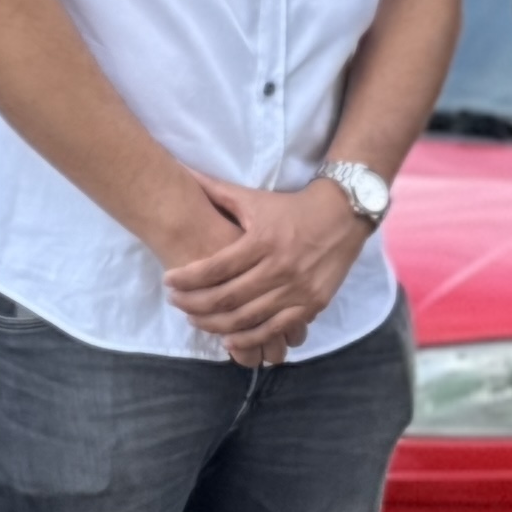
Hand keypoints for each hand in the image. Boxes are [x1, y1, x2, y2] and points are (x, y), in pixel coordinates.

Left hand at [163, 173, 366, 364]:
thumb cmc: (291, 208)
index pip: (216, 267)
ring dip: (216, 324)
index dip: (188, 278)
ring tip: (195, 320)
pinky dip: (250, 338)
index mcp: (262, 240)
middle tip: (176, 302)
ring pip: (248, 318)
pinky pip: (276, 329)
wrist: (343, 215)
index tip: (169, 281)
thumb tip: (183, 172)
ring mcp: (298, 289)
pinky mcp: (312, 304)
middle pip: (227, 297)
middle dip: (195, 304)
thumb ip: (217, 192)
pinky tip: (229, 339)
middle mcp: (280, 267)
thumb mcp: (255, 198)